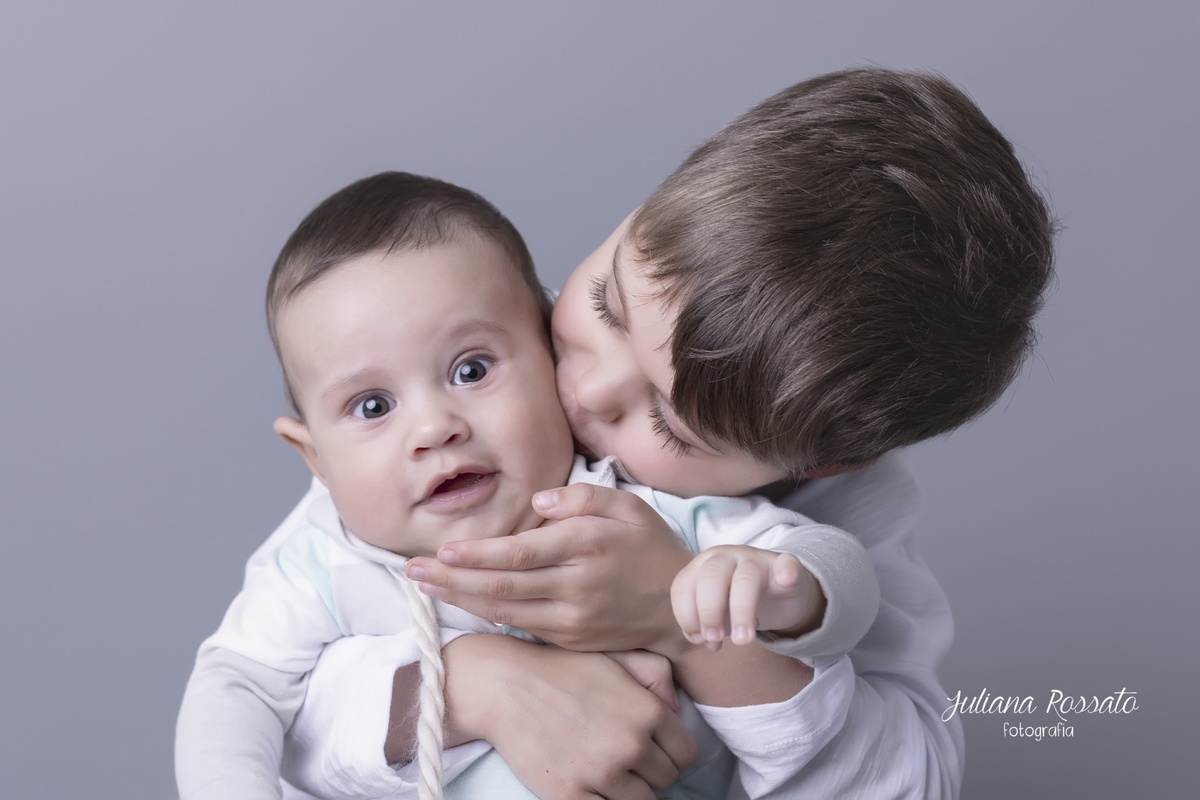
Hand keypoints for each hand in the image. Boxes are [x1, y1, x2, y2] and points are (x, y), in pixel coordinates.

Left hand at [406, 483, 694, 653]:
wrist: (680, 609)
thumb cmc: (651, 548)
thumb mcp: (629, 507)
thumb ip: (583, 497)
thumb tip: (538, 503)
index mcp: (589, 546)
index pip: (522, 552)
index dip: (479, 555)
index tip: (444, 550)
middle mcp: (577, 585)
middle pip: (503, 585)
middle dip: (452, 579)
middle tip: (412, 573)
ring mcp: (573, 617)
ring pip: (505, 610)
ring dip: (460, 599)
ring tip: (424, 588)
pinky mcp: (571, 638)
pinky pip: (521, 625)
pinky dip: (487, 614)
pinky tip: (462, 601)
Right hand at [444, 635, 695, 798]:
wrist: (504, 685)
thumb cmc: (563, 670)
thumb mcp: (617, 657)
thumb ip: (658, 676)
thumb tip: (675, 710)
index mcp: (647, 711)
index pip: (685, 754)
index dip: (669, 751)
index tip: (650, 748)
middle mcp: (629, 743)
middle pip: (665, 781)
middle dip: (648, 770)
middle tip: (622, 755)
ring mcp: (600, 773)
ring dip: (626, 789)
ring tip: (604, 767)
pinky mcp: (570, 796)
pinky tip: (590, 783)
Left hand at [671, 545, 824, 648]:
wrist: (779, 592)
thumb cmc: (738, 603)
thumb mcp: (717, 616)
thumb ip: (704, 629)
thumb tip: (706, 640)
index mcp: (702, 567)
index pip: (683, 586)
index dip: (687, 616)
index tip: (698, 639)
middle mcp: (726, 557)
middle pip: (711, 578)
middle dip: (708, 612)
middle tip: (714, 639)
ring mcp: (757, 558)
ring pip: (745, 578)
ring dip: (741, 611)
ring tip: (743, 640)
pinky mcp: (785, 564)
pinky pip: (786, 563)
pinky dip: (786, 572)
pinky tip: (786, 581)